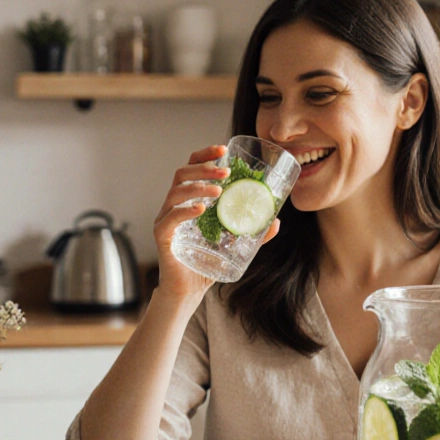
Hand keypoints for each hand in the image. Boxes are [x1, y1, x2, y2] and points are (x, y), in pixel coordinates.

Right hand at [153, 145, 280, 298]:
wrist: (189, 291)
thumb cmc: (207, 265)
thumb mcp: (235, 245)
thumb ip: (253, 233)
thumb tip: (276, 221)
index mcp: (188, 201)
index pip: (191, 168)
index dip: (205, 155)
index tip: (223, 148)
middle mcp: (174, 206)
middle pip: (182, 175)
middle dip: (203, 168)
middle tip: (225, 171)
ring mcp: (166, 220)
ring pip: (175, 193)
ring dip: (197, 187)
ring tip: (218, 190)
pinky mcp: (162, 236)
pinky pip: (170, 218)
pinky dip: (185, 210)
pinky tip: (201, 209)